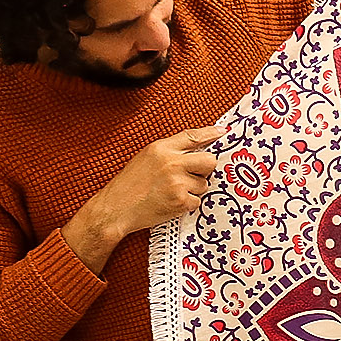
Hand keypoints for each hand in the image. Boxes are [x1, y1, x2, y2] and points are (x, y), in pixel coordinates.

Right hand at [62, 126, 224, 273]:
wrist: (117, 208)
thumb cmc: (130, 184)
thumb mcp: (146, 158)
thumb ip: (170, 152)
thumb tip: (196, 150)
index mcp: (161, 148)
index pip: (192, 136)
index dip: (210, 134)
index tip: (223, 132)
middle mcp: (171, 162)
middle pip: (209, 161)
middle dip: (206, 169)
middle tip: (192, 175)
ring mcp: (177, 182)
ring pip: (204, 184)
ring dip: (193, 190)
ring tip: (171, 191)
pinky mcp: (181, 200)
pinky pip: (198, 201)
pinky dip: (188, 204)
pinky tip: (171, 202)